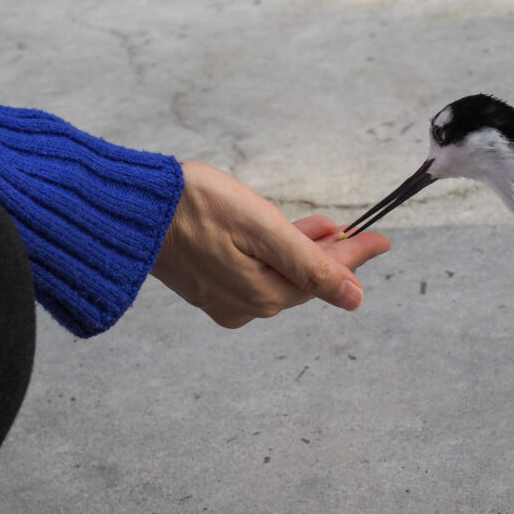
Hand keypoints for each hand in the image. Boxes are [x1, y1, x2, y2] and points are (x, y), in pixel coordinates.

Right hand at [152, 161, 390, 328]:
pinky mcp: (207, 285)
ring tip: (326, 225)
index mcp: (263, 295)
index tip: (384, 239)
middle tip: (358, 228)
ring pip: (280, 274)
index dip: (357, 255)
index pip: (326, 278)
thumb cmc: (196, 208)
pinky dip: (276, 253)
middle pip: (304, 278)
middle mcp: (245, 306)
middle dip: (331, 252)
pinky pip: (256, 272)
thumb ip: (310, 263)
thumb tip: (354, 297)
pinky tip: (286, 234)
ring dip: (304, 249)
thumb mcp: (262, 229)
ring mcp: (224, 299)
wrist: (129, 207)